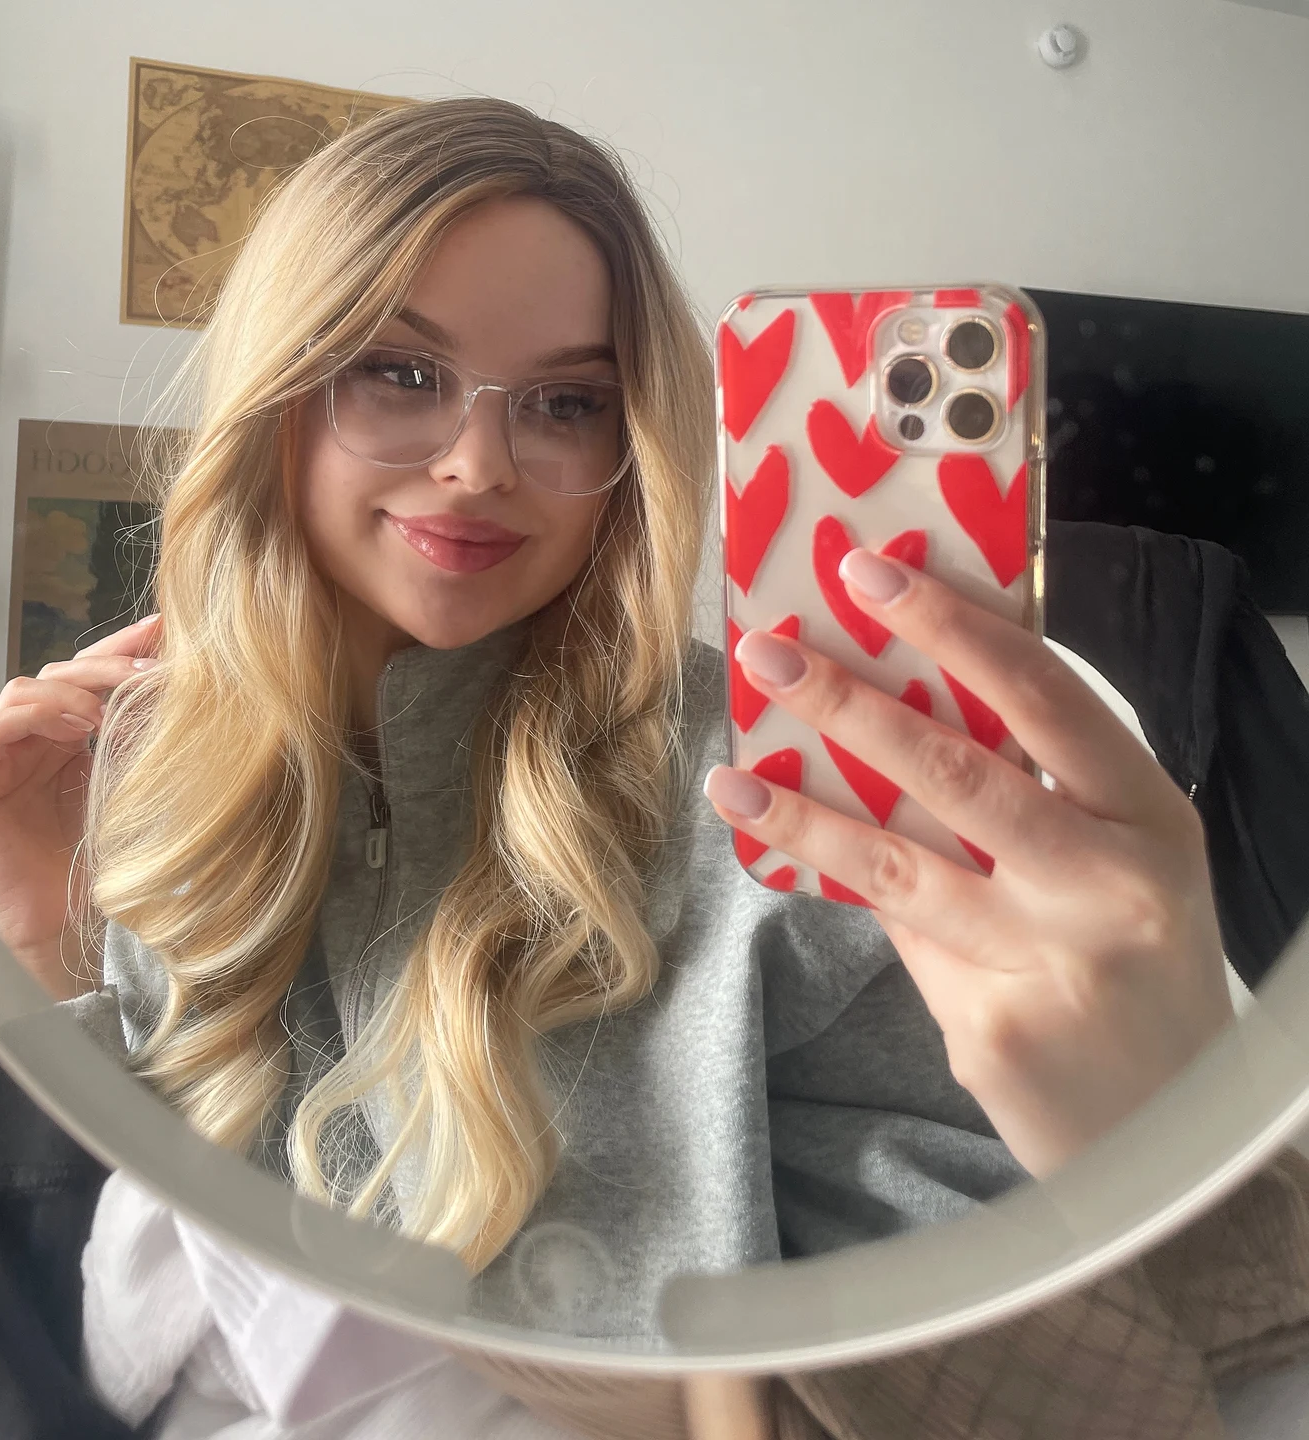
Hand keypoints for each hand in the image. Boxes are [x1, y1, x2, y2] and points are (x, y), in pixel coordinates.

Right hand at [0, 615, 160, 998]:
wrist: (82, 932)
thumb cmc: (116, 869)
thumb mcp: (143, 787)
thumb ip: (152, 738)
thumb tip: (195, 684)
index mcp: (74, 740)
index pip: (94, 677)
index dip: (126, 647)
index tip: (167, 629)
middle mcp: (34, 744)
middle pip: (61, 675)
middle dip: (108, 661)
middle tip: (152, 663)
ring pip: (26, 691)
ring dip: (75, 686)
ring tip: (118, 703)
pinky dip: (38, 714)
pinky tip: (80, 724)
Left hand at [705, 549, 1233, 1177]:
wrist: (1179, 1132)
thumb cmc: (1141, 967)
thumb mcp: (1124, 864)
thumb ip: (1034, 795)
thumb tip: (898, 711)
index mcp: (1149, 816)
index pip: (1043, 697)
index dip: (953, 628)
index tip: (871, 578)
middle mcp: (1108, 885)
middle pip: (955, 773)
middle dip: (848, 703)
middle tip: (766, 653)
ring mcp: (1047, 964)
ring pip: (897, 865)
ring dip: (801, 811)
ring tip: (730, 775)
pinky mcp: (990, 1032)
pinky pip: (900, 941)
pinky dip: (847, 894)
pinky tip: (791, 857)